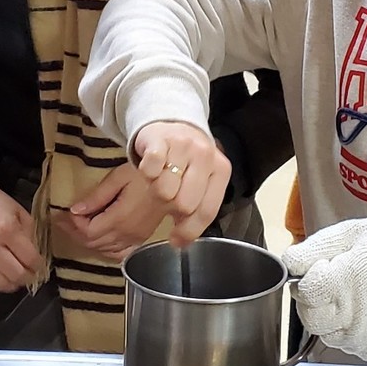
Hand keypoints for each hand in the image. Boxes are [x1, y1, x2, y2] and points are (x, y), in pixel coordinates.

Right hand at [0, 150, 40, 292]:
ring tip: (19, 276)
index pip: (29, 258)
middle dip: (29, 277)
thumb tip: (39, 258)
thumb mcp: (21, 213)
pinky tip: (4, 274)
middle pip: (16, 274)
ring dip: (14, 283)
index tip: (41, 266)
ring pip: (1, 284)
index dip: (39, 265)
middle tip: (32, 273)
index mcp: (6, 229)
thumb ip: (32, 235)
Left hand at [64, 163, 166, 261]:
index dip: (72, 224)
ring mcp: (136, 239)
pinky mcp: (141, 239)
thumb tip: (75, 210)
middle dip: (75, 232)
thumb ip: (96, 196)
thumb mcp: (118, 178)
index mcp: (119, 219)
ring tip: (75, 227)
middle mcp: (127, 234)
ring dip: (87, 240)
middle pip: (93, 242)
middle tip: (62, 220)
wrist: (172, 178)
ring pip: (104, 249)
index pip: (88, 231)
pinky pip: (119, 252)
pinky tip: (98, 240)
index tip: (62, 213)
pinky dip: (104, 248)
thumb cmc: (145, 173)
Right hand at [132, 122, 230, 247]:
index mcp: (221, 170)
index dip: (189, 231)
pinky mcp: (159, 140)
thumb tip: (180, 243)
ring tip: (160, 179)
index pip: (207, 211)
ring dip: (156, 191)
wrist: (172, 122)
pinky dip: (146, 174)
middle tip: (167, 197)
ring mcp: (183, 145)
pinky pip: (149, 171)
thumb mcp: (201, 181)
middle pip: (183, 205)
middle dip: (171, 207)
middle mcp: (205, 155)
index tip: (176, 241)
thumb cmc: (187, 160)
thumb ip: (197, 209)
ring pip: (164, 191)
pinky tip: (150, 169)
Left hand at [284, 218, 366, 360]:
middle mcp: (358, 315)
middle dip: (316, 302)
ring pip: (329, 335)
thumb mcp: (351, 233)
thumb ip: (315, 248)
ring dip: (333, 318)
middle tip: (335, 286)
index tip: (324, 270)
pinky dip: (351, 330)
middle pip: (312, 320)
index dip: (311, 280)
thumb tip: (288, 263)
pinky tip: (365, 312)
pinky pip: (349, 346)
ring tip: (354, 298)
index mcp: (349, 280)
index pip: (307, 293)